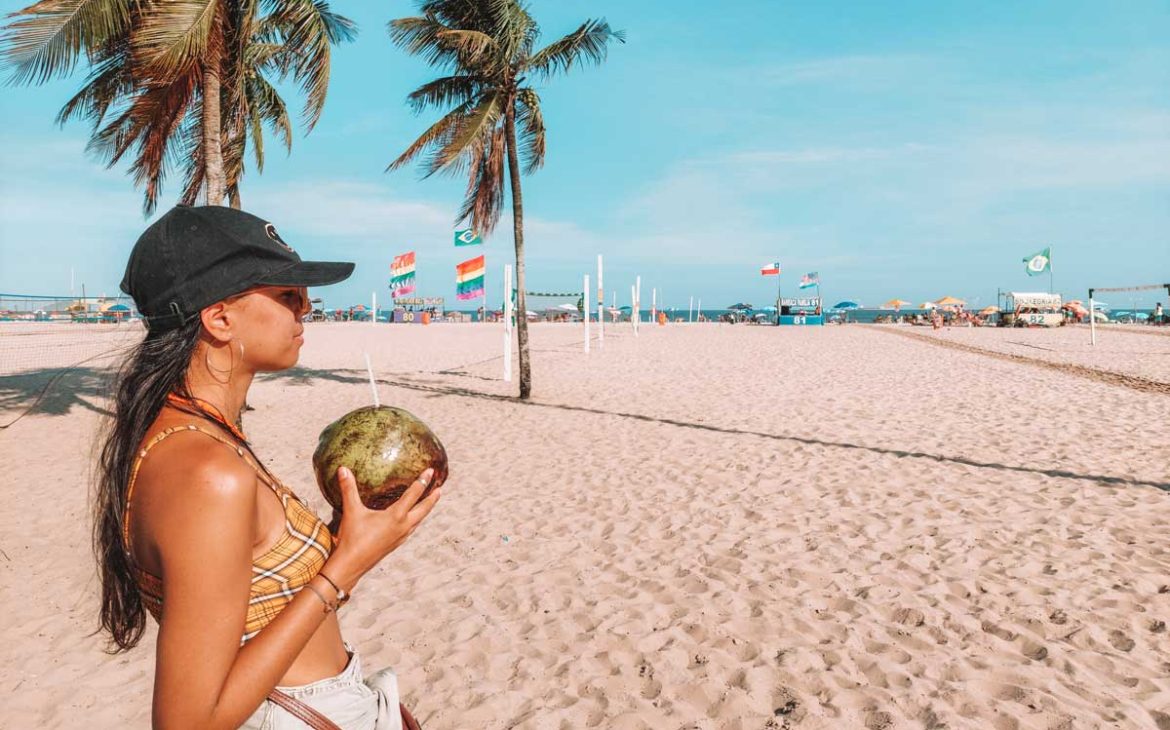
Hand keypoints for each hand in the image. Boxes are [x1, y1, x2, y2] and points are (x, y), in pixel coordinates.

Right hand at [325, 466, 441, 590]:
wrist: (351, 565)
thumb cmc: (352, 538)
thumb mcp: (352, 511)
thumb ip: (349, 489)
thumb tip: (343, 469)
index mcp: (396, 516)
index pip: (414, 494)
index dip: (423, 481)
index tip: (431, 471)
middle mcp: (403, 526)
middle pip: (424, 509)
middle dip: (432, 498)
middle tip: (440, 488)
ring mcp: (401, 536)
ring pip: (419, 520)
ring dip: (425, 510)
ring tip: (430, 502)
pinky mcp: (396, 544)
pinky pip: (411, 529)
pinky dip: (416, 520)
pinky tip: (411, 520)